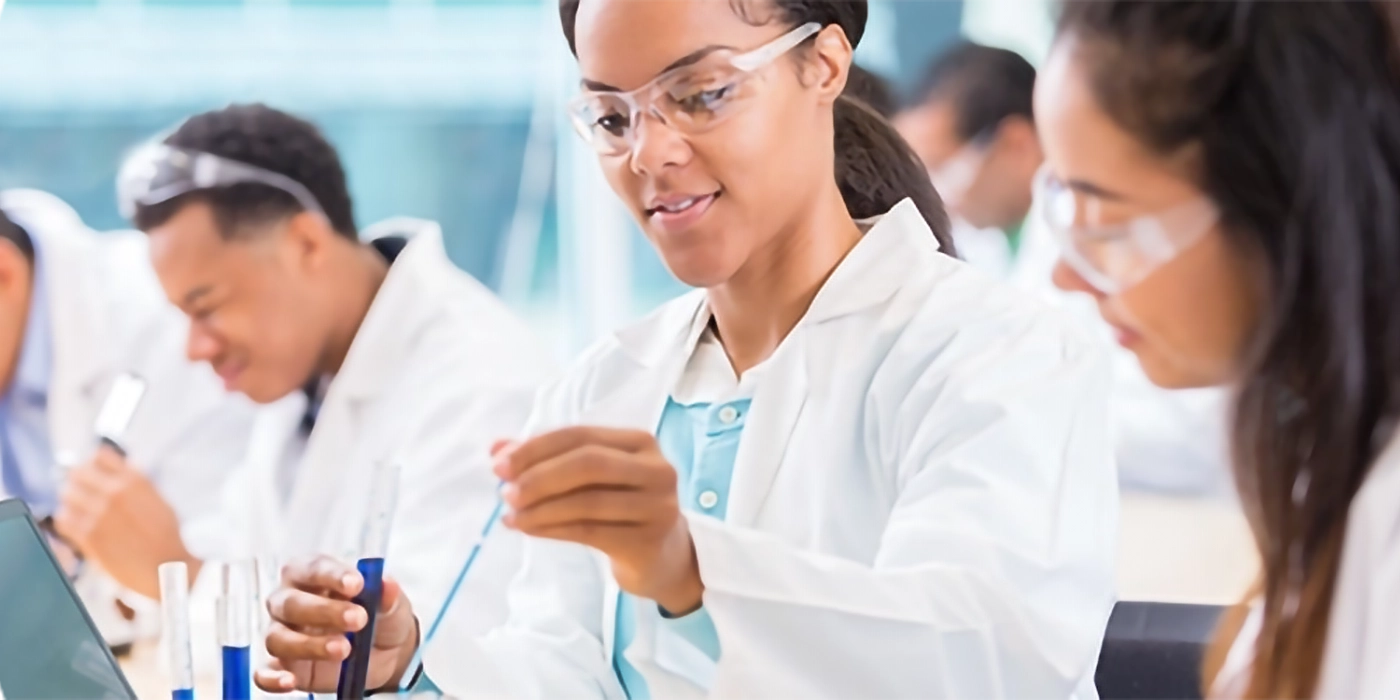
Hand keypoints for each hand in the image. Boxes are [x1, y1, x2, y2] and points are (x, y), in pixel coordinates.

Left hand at [53, 447, 196, 597]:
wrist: (167, 567)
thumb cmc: (167, 536)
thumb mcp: (159, 499)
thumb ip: (137, 483)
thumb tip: (122, 468)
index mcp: (134, 481)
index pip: (99, 455)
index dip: (95, 464)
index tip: (96, 473)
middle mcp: (114, 493)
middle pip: (77, 472)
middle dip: (79, 481)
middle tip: (84, 492)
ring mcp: (99, 514)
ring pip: (67, 495)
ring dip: (72, 501)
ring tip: (81, 510)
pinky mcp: (88, 536)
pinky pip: (63, 519)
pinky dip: (68, 520)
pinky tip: (78, 525)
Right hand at [255, 556, 419, 693]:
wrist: (384, 651)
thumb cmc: (379, 615)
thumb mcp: (391, 604)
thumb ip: (387, 595)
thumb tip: (387, 582)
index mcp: (313, 574)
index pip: (313, 568)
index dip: (332, 575)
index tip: (357, 585)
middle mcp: (289, 600)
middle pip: (291, 603)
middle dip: (323, 611)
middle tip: (359, 619)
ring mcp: (283, 634)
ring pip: (278, 638)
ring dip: (309, 645)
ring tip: (344, 650)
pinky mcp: (284, 666)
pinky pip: (264, 673)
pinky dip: (272, 679)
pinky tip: (289, 682)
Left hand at [495, 428, 702, 613]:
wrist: (661, 557)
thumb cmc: (620, 507)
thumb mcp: (589, 479)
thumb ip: (547, 459)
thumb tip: (497, 448)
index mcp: (641, 442)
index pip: (581, 436)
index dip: (537, 448)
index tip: (499, 464)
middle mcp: (656, 469)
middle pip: (589, 463)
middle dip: (540, 476)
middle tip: (505, 492)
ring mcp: (658, 506)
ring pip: (588, 502)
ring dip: (541, 508)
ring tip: (511, 516)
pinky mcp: (649, 541)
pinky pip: (591, 532)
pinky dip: (553, 529)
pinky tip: (529, 529)